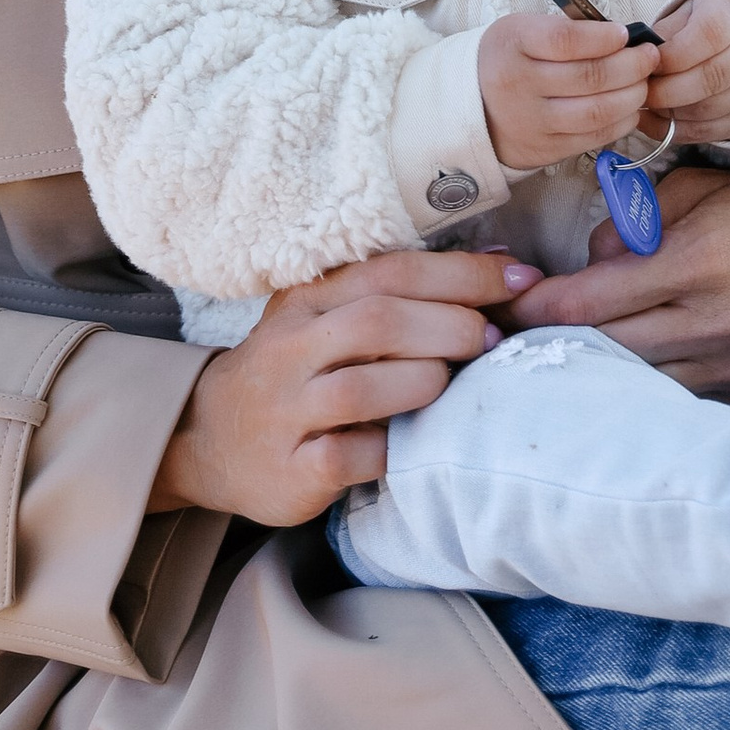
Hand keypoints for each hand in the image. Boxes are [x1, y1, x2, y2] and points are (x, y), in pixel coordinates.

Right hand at [147, 246, 539, 525]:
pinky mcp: (291, 469)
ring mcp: (286, 409)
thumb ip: (404, 292)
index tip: (520, 278)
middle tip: (494, 338)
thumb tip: (501, 260)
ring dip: (426, 381)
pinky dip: (393, 448)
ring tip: (455, 385)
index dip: (463, 273)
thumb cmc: (295, 371)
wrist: (208, 438)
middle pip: (379, 320)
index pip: (389, 271)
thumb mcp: (330, 318)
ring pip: (363, 387)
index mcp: (307, 299)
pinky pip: (352, 455)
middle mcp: (290, 347)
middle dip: (452, 325)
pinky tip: (413, 443)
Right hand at [478, 6, 658, 173]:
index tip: (625, 33)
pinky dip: (621, 122)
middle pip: (590, 77)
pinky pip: (593, 137)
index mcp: (513, 45)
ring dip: (632, 96)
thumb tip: (621, 38)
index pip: (566, 40)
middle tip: (650, 57)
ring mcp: (532, 121)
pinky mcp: (545, 149)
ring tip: (644, 83)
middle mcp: (519, 85)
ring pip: (597, 111)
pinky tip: (631, 109)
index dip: (604, 37)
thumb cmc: (507, 60)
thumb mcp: (522, 31)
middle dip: (632, 66)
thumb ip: (566, 31)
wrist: (470, 108)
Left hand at [507, 170, 729, 407]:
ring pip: (637, 385)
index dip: (531, 311)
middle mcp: (720, 324)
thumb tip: (588, 264)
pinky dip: (649, 389)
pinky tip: (626, 376)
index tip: (498, 310)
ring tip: (559, 358)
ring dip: (595, 373)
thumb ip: (635, 220)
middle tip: (505, 340)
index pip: (586, 303)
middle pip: (603, 352)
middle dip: (549, 347)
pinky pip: (681, 401)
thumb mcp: (704, 187)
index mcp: (700, 262)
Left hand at [641, 0, 729, 147]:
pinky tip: (656, 122)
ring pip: (711, 110)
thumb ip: (665, 33)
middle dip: (667, 90)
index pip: (709, 35)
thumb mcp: (688, 13)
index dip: (673, 55)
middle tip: (639, 92)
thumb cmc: (710, 24)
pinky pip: (713, 131)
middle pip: (712, 78)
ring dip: (670, 114)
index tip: (646, 64)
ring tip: (645, 107)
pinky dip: (678, 131)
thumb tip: (638, 60)